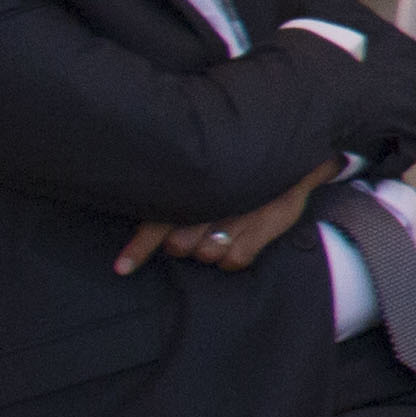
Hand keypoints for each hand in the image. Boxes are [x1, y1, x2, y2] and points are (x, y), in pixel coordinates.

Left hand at [113, 173, 327, 277]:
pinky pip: (235, 260)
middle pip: (180, 246)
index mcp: (195, 185)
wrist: (293, 148)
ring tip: (217, 233)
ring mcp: (243, 213)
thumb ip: (177, 187)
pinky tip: (235, 241)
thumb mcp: (207, 164)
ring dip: (207, 250)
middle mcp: (216, 199)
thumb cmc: (241, 160)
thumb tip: (150, 219)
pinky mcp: (270, 222)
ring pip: (207, 255)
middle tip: (193, 230)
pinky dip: (232, 257)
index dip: (139, 247)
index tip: (122, 268)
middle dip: (181, 244)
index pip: (157, 222)